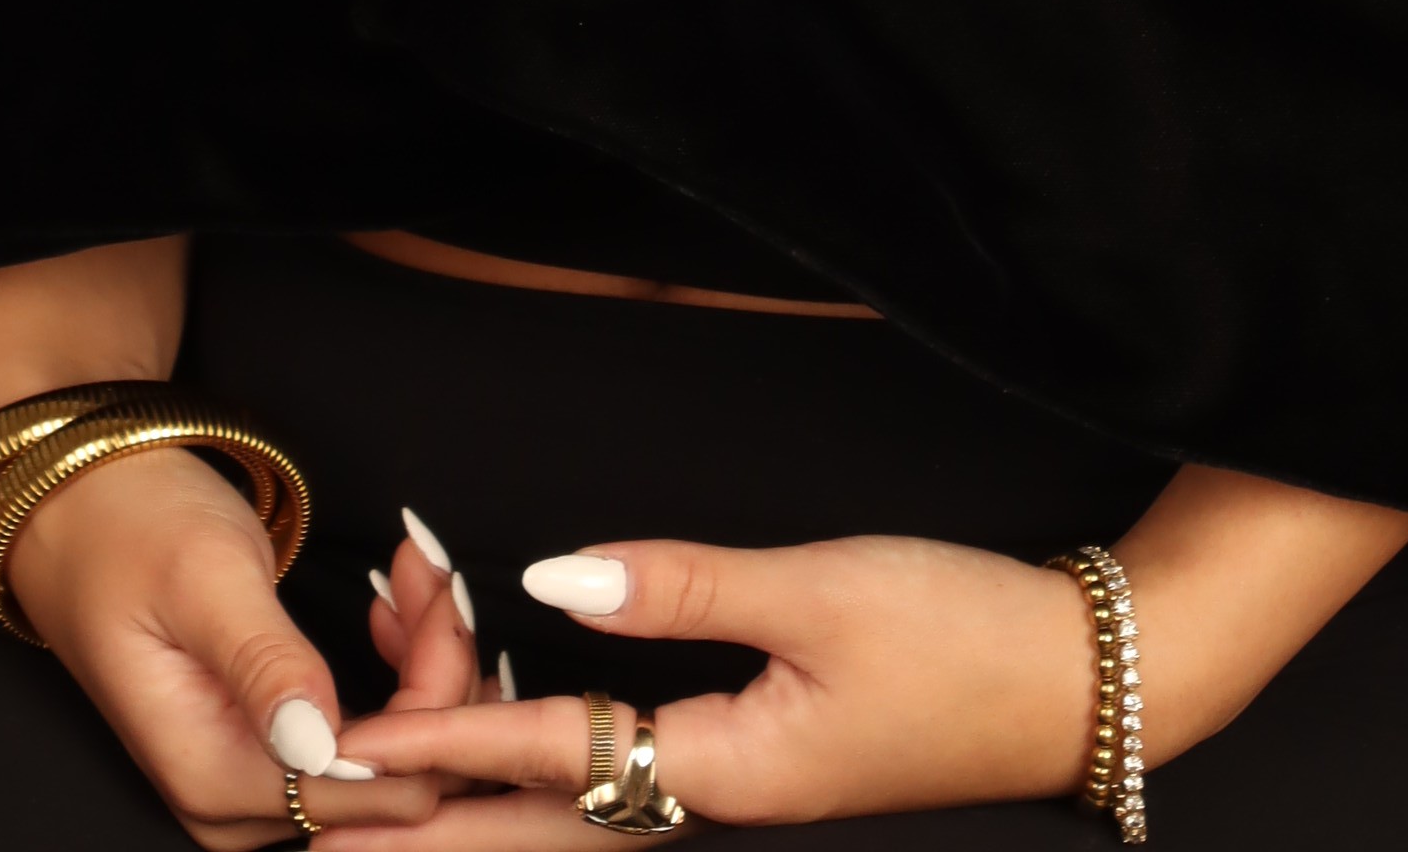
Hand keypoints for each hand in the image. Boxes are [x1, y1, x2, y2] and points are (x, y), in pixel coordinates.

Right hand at [2, 453, 482, 850]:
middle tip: (429, 569)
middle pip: (392, 782)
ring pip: (389, 759)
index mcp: (216, 779)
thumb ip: (263, 663)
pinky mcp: (270, 755)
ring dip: (422, 665)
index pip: (373, 788)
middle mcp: (237, 808)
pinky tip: (396, 608)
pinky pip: (364, 740)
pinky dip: (400, 673)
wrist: (79, 511)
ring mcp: (254, 788)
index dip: (429, 700)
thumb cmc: (131, 529)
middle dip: (435, 675)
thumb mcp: (204, 580)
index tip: (436, 593)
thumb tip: (317, 744)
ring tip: (415, 574)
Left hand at [342, 532, 1099, 832]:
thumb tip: (555, 581)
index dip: (444, 749)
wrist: (1076, 683)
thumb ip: (683, 583)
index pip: (553, 759)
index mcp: (725, 772)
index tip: (351, 756)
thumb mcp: (823, 590)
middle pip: (548, 828)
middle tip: (331, 824)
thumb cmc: (961, 636)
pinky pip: (629, 781)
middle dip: (435, 827)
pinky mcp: (766, 765)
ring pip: (583, 811)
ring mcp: (743, 791)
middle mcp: (719, 800)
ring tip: (392, 792)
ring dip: (488, 799)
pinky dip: (557, 767)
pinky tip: (523, 752)